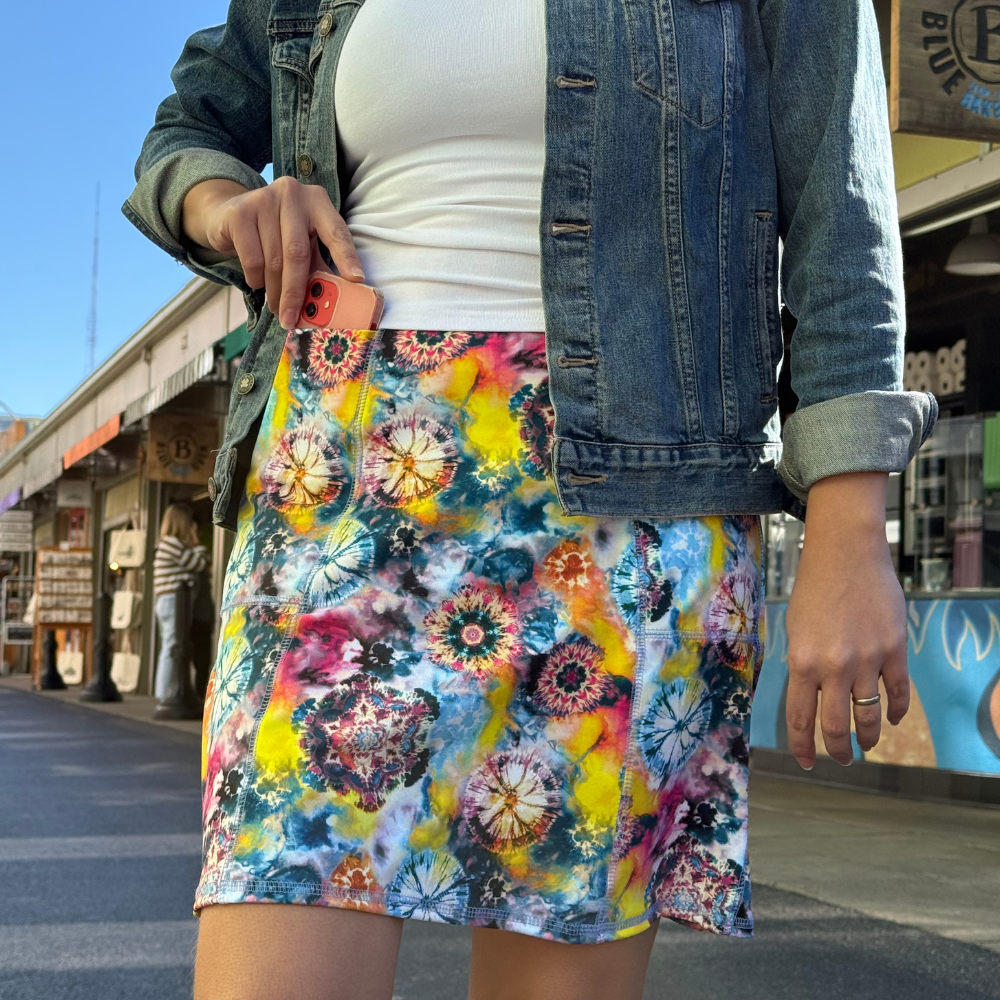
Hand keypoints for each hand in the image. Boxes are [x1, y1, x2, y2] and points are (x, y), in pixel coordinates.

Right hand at [181, 176, 364, 328]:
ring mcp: (265, 199)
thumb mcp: (302, 243)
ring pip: (273, 260)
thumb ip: (318, 265)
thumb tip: (334, 301)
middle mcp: (293, 194)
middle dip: (296, 292)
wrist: (229, 214)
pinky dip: (255, 278)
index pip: (336, 231)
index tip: (356, 279)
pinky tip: (257, 282)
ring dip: (275, 292)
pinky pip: (252, 258)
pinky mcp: (240, 212)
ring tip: (276, 308)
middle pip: (298, 253)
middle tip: (292, 320)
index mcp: (317, 202)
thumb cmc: (276, 234)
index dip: (347, 256)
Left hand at [784, 472, 908, 767]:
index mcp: (801, 662)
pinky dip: (896, 711)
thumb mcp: (794, 629)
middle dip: (837, 751)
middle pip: (836, 726)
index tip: (807, 762)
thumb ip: (801, 664)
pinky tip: (892, 719)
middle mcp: (833, 667)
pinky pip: (898, 692)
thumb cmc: (813, 588)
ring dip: (868, 738)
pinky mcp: (895, 650)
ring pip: (869, 716)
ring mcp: (867, 660)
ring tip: (866, 745)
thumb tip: (809, 697)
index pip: (800, 718)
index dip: (803, 746)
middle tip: (841, 760)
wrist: (846, 553)